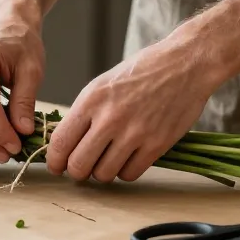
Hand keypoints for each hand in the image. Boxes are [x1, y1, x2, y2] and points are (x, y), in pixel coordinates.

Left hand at [45, 37, 224, 182]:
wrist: (185, 65)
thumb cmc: (141, 71)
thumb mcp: (102, 85)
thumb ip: (83, 114)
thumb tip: (65, 144)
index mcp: (91, 100)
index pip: (60, 142)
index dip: (54, 161)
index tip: (57, 165)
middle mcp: (110, 118)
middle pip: (79, 166)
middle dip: (76, 171)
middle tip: (82, 166)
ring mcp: (134, 133)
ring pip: (103, 174)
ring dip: (102, 172)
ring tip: (107, 159)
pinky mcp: (156, 145)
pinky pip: (129, 175)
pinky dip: (125, 171)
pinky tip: (128, 158)